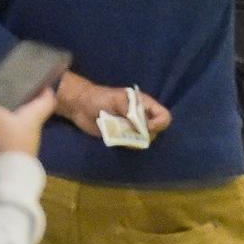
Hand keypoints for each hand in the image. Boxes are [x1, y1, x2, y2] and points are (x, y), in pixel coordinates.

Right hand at [0, 88, 56, 159]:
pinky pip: (3, 134)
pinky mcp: (10, 148)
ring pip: (15, 121)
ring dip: (4, 116)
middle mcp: (32, 125)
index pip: (48, 98)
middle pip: (29, 110)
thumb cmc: (10, 139)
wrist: (8, 171)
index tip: (38, 81)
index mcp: (35, 114)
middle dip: (19, 101)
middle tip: (5, 92)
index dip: (45, 88)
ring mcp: (22, 138)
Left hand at [56, 74, 171, 140]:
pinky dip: (125, 145)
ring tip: (118, 134)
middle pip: (155, 131)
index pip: (163, 116)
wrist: (80, 106)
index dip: (159, 124)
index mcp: (145, 105)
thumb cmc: (100, 98)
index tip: (146, 128)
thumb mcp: (117, 100)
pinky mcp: (121, 137)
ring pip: (143, 140)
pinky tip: (114, 138)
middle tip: (128, 132)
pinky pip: (130, 145)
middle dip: (144, 135)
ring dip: (133, 141)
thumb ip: (131, 112)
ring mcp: (132, 128)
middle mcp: (142, 117)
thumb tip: (143, 128)